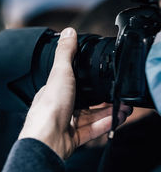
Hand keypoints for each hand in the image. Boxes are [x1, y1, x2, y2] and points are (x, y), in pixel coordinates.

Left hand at [19, 28, 131, 158]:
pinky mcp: (72, 139)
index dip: (88, 81)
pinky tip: (117, 119)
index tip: (103, 78)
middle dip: (103, 100)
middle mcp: (58, 108)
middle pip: (84, 102)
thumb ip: (66, 53)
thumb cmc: (49, 108)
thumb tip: (68, 32)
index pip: (72, 84)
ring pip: (91, 117)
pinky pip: (92, 130)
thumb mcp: (59, 73)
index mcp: (53, 92)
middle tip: (120, 96)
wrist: (46, 139)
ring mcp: (65, 124)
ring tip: (125, 108)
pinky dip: (105, 124)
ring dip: (108, 112)